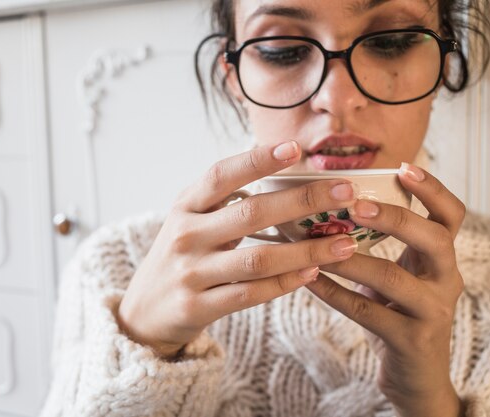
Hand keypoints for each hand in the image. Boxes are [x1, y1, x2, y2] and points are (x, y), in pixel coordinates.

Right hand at [117, 141, 359, 358]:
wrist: (144, 310)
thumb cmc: (180, 256)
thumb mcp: (190, 220)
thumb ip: (223, 200)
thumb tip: (279, 171)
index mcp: (185, 206)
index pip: (222, 175)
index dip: (258, 160)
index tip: (295, 148)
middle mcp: (186, 235)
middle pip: (250, 213)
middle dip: (303, 201)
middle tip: (345, 193)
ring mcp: (191, 272)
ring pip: (258, 259)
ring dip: (307, 250)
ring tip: (346, 243)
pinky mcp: (198, 306)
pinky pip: (251, 293)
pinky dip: (286, 282)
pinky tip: (312, 273)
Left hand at [305, 164, 465, 416]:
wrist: (414, 376)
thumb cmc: (397, 313)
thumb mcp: (396, 274)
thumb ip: (378, 245)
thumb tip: (326, 204)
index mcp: (440, 259)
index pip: (451, 215)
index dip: (432, 189)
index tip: (403, 167)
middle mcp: (446, 280)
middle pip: (435, 238)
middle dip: (394, 217)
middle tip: (355, 206)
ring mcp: (431, 311)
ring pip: (394, 277)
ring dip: (350, 258)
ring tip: (317, 244)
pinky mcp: (410, 340)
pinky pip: (367, 311)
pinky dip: (334, 293)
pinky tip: (308, 280)